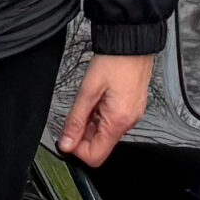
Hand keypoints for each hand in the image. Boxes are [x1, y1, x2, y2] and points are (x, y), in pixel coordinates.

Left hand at [56, 53, 153, 167]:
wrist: (133, 42)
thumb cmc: (115, 60)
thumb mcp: (88, 91)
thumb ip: (75, 120)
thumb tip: (65, 143)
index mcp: (119, 121)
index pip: (95, 156)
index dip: (76, 149)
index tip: (67, 136)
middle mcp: (129, 122)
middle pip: (100, 145)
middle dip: (83, 134)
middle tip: (77, 112)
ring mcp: (132, 115)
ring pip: (106, 133)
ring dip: (91, 123)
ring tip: (89, 100)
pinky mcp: (132, 107)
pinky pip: (113, 121)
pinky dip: (101, 115)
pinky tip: (98, 98)